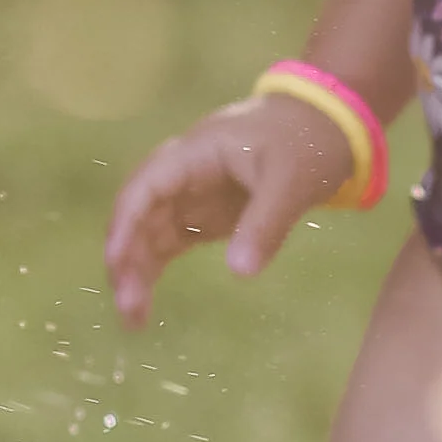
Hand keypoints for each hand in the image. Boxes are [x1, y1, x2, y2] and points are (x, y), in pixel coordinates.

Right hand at [102, 92, 358, 326]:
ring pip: (147, 234)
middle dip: (126, 258)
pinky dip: (153, 271)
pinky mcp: (202, 215)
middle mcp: (182, 173)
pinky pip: (167, 243)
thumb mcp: (293, 181)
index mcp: (195, 153)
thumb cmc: (306, 141)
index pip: (146, 187)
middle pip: (137, 214)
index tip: (118, 262)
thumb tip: (240, 273)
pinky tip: (143, 306)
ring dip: (135, 272)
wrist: (324, 122)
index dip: (127, 224)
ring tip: (131, 319)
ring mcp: (190, 194)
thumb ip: (265, 224)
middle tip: (127, 306)